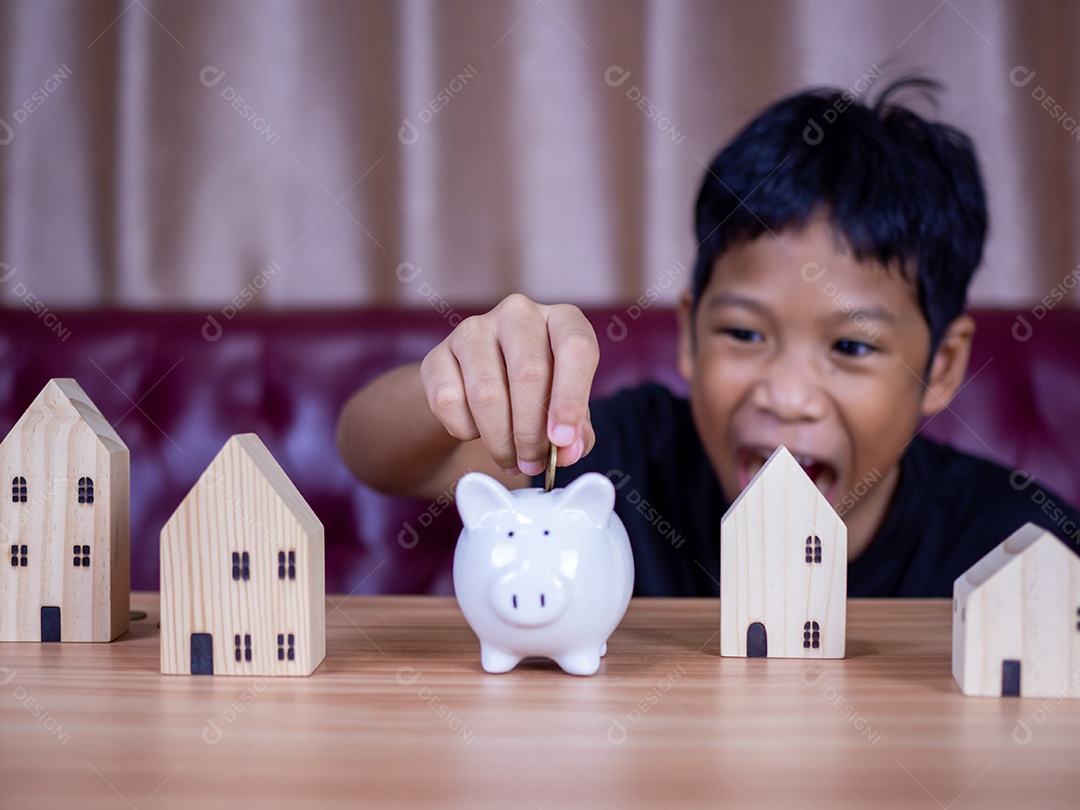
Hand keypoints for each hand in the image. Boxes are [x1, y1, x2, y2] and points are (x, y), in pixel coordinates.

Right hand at [420, 294, 598, 475]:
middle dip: (532, 433)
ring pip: (487, 394)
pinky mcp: (437, 355)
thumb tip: (569, 451)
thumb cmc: (534, 394)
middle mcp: (518, 314)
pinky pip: (450, 402)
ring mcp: (473, 329)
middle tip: (533, 463)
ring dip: (501, 440)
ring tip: (511, 460)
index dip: (571, 398)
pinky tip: (477, 431)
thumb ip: (577, 430)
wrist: (476, 385)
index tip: (562, 440)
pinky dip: (465, 431)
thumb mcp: (564, 407)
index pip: (576, 347)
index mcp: (561, 320)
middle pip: (529, 374)